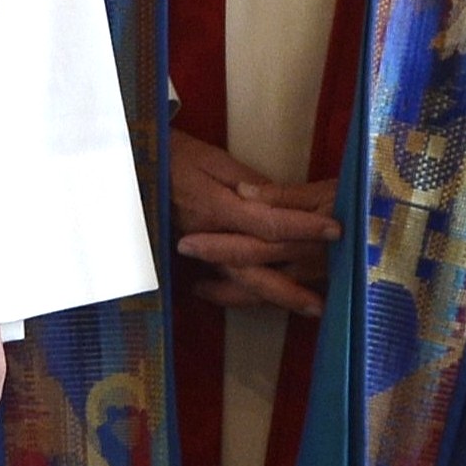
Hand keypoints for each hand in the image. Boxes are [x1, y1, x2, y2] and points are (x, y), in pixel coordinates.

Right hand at [170, 128, 341, 315]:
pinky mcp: (197, 255)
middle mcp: (211, 236)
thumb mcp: (212, 159)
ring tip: (311, 309)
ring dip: (277, 299)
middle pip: (256, 270)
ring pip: (243, 283)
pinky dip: (250, 297)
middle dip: (292, 287)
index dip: (303, 228)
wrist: (128, 166)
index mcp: (217, 207)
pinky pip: (227, 281)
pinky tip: (273, 303)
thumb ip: (249, 183)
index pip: (268, 224)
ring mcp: (202, 250)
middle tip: (326, 300)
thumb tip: (281, 201)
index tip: (336, 229)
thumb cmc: (173, 155)